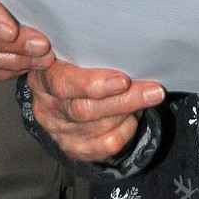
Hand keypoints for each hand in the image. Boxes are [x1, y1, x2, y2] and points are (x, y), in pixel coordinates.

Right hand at [27, 58, 164, 163]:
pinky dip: (125, 131)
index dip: (93, 83)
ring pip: (98, 127)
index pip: (63, 82)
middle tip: (153, 91)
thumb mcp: (77, 51)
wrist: (66, 92)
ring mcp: (58, 130)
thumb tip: (133, 50)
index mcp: (44, 75)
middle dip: (124, 100)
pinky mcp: (72, 148)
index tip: (123, 80)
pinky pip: (104, 145)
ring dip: (127, 112)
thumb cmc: (78, 63)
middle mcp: (47, 106)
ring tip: (148, 96)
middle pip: (84, 109)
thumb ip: (93, 51)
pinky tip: (132, 116)